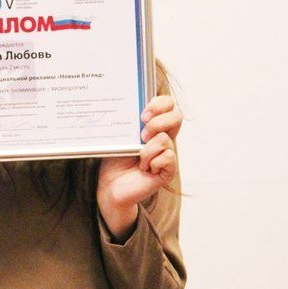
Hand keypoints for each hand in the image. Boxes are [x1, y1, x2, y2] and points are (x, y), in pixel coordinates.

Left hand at [97, 95, 181, 240]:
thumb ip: (132, 121)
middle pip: (177, 117)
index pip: (168, 104)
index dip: (160, 104)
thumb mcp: (122, 135)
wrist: (110, 184)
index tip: (143, 115)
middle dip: (158, 123)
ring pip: (166, 139)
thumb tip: (136, 107)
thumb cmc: (115, 159)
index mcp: (154, 126)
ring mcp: (168, 153)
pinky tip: (145, 169)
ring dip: (147, 150)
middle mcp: (164, 137)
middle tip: (142, 135)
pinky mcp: (169, 170)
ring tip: (139, 160)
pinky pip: (168, 157)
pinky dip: (152, 162)